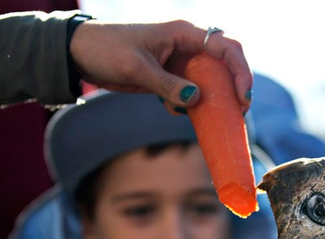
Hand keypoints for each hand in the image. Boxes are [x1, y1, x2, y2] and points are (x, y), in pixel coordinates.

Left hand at [69, 19, 252, 113]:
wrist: (81, 53)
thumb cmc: (107, 50)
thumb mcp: (137, 68)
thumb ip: (167, 85)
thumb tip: (196, 101)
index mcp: (184, 34)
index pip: (225, 47)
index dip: (240, 71)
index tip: (243, 97)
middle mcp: (188, 46)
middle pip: (225, 65)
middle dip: (234, 88)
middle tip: (238, 112)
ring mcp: (180, 62)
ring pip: (210, 82)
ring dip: (213, 101)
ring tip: (211, 118)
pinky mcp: (171, 77)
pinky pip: (191, 93)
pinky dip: (189, 106)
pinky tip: (172, 110)